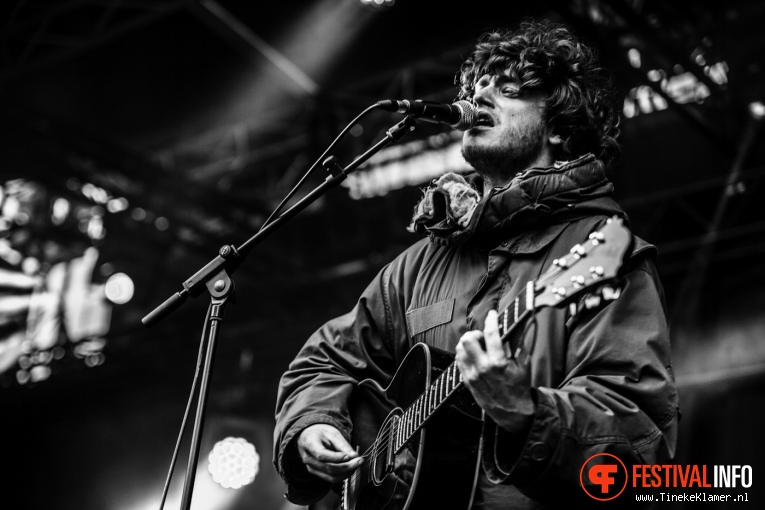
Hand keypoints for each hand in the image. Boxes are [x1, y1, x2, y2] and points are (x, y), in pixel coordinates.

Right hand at [296, 423, 363, 482]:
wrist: (310, 436)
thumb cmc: (321, 433)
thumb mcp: (333, 433)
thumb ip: (343, 445)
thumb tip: (355, 457)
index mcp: (309, 444)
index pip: (321, 455)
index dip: (336, 458)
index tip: (349, 456)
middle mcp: (308, 459)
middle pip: (328, 468)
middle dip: (347, 467)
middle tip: (360, 460)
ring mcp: (311, 468)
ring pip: (331, 477)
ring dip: (346, 473)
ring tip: (356, 464)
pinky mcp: (317, 473)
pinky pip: (331, 478)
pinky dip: (342, 475)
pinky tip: (350, 467)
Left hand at [455, 310, 535, 432]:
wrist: (512, 412)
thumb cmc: (519, 388)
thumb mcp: (524, 365)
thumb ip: (519, 344)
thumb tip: (516, 327)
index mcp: (498, 363)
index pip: (490, 334)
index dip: (491, 320)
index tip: (492, 315)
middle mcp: (482, 368)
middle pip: (467, 340)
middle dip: (475, 333)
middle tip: (483, 337)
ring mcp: (472, 375)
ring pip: (459, 349)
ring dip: (468, 344)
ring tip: (478, 346)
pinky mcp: (467, 381)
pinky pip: (459, 361)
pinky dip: (465, 354)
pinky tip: (474, 356)